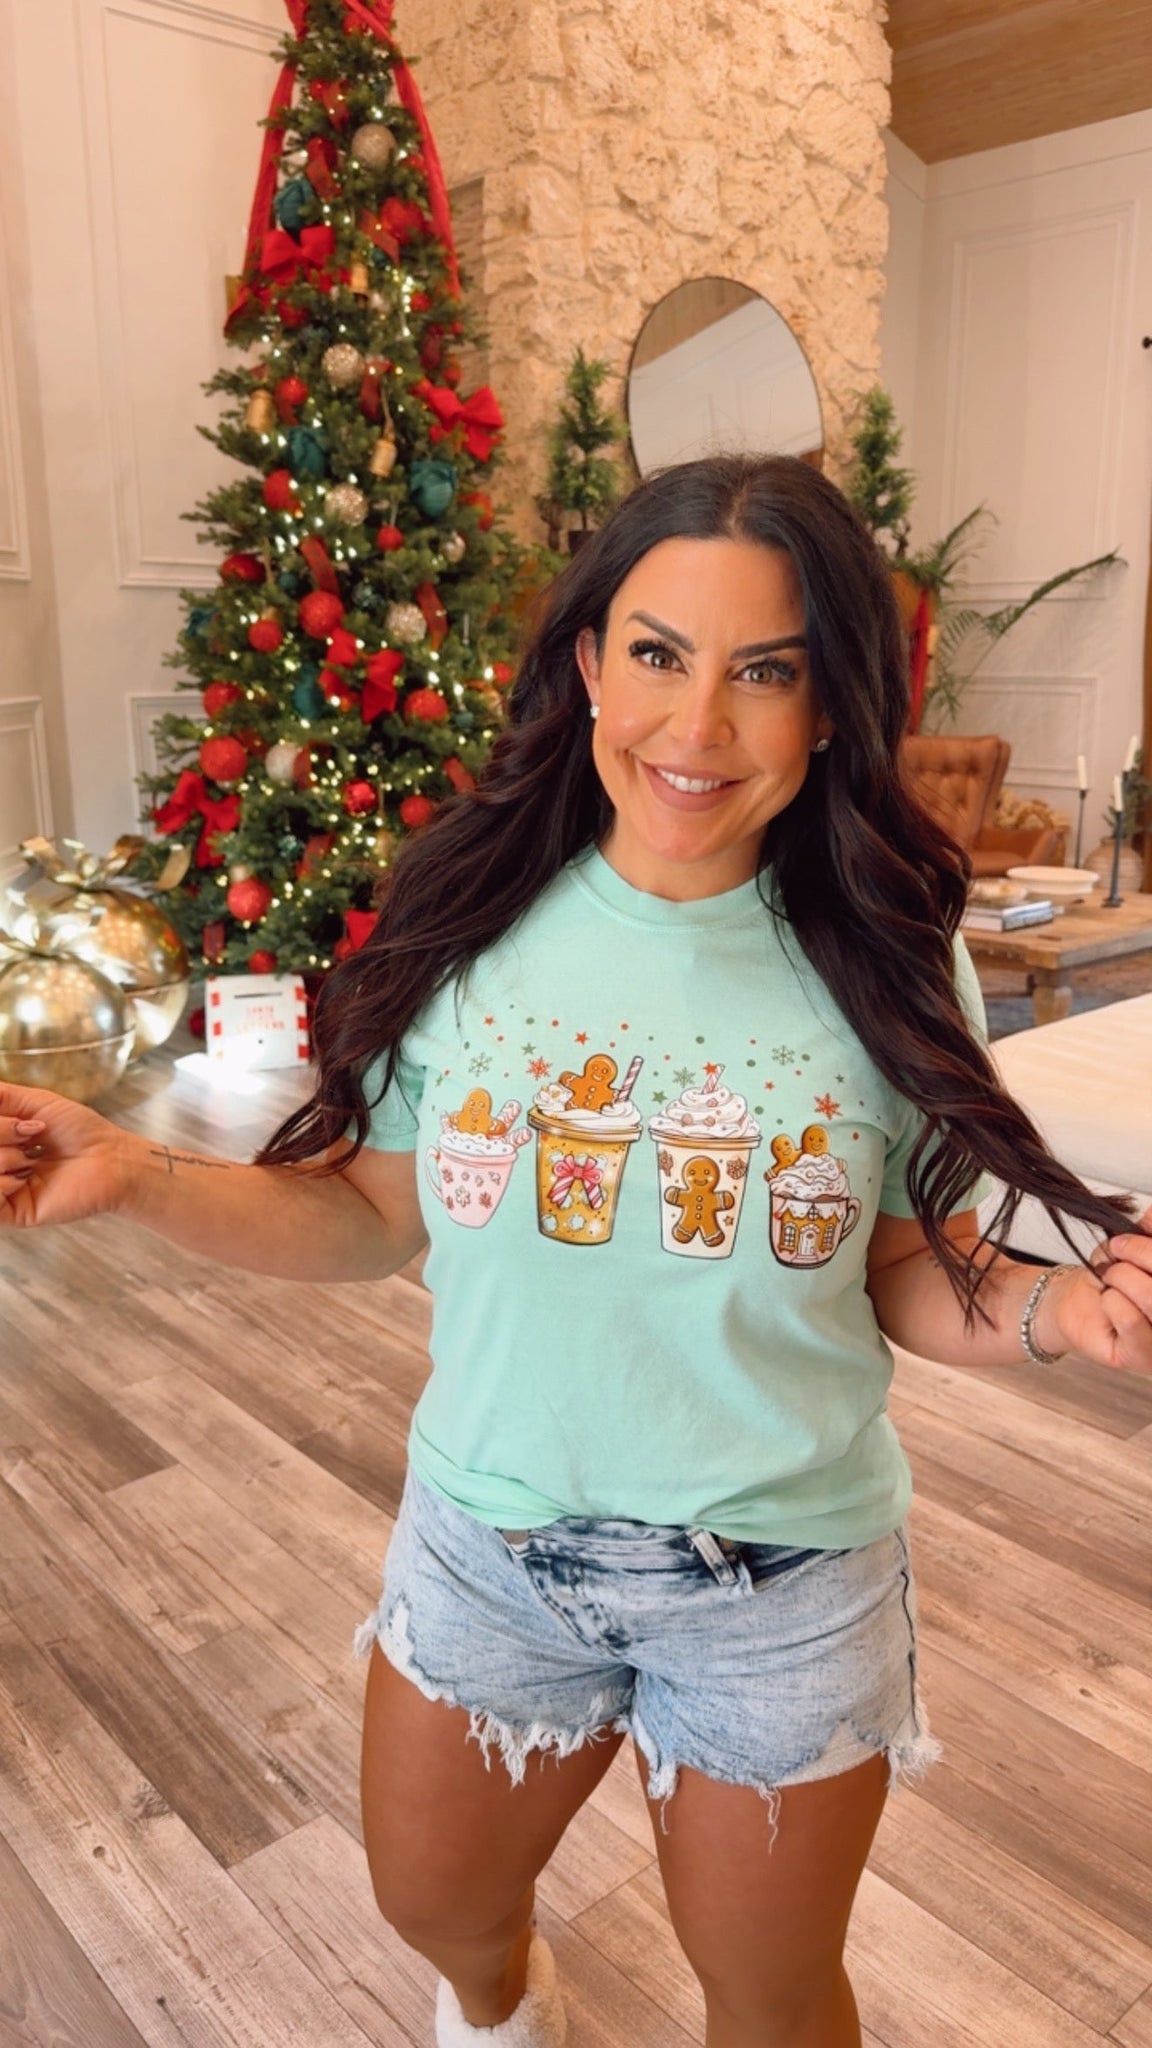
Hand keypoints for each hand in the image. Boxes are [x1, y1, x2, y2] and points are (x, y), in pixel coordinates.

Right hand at [0, 1083, 129, 1229]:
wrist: (111, 1158)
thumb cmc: (80, 1130)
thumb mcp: (35, 1101)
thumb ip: (0, 1097)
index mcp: (3, 1140)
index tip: (19, 1119)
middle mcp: (1, 1164)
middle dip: (0, 1132)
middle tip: (30, 1132)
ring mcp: (5, 1189)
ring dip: (2, 1159)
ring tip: (31, 1159)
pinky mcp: (13, 1212)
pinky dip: (0, 1183)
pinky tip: (22, 1179)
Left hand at [1040, 1203, 1151, 1374]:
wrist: (1074, 1304)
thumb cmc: (1110, 1277)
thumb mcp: (1133, 1244)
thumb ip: (1150, 1232)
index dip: (1150, 1247)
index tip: (1129, 1237)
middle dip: (1140, 1255)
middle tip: (1117, 1251)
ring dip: (1123, 1278)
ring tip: (1110, 1278)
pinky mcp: (1143, 1360)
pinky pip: (1131, 1320)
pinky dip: (1113, 1302)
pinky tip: (1108, 1302)